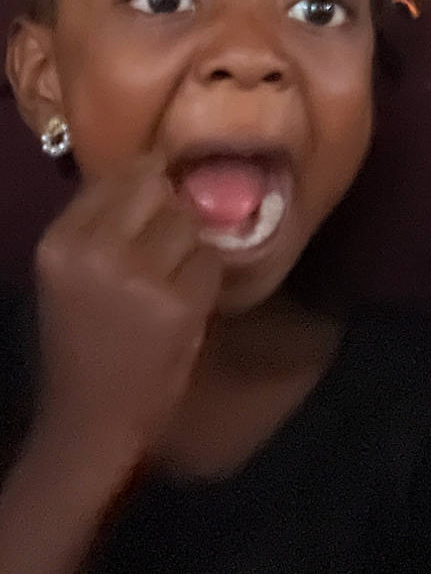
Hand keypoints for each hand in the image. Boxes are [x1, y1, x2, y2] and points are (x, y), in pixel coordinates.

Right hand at [32, 153, 222, 472]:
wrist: (90, 421)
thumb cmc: (82, 342)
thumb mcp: (69, 272)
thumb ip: (101, 221)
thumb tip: (154, 168)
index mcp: (61, 241)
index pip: (117, 175)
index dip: (146, 183)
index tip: (155, 202)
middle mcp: (96, 251)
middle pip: (157, 189)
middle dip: (171, 210)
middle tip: (167, 243)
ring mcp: (139, 277)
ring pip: (190, 224)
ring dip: (191, 246)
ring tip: (173, 278)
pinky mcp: (179, 305)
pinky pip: (211, 262)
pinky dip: (206, 279)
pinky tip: (186, 303)